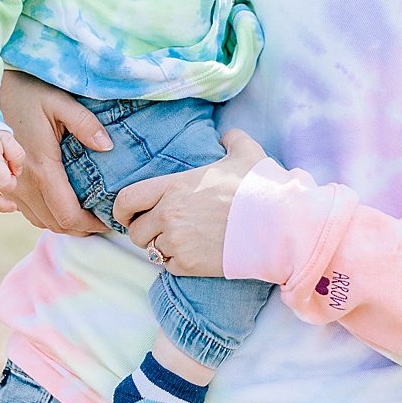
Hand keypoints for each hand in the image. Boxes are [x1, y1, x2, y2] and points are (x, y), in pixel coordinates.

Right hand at [0, 68, 110, 235]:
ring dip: (63, 224)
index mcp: (42, 169)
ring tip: (86, 215)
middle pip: (55, 224)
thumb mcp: (59, 102)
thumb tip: (107, 146)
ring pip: (39, 221)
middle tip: (102, 219)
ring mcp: (10, 187)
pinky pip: (26, 212)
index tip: (107, 220)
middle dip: (81, 228)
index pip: (68, 215)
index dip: (90, 225)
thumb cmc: (26, 94)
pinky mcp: (3, 185)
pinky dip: (46, 215)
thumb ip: (85, 123)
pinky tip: (62, 205)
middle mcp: (22, 185)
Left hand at [111, 129, 266, 276]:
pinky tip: (195, 254)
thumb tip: (227, 135)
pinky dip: (177, 263)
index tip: (129, 214)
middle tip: (161, 230)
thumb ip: (232, 139)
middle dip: (145, 231)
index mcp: (174, 186)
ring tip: (181, 242)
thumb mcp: (246, 153)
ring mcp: (178, 242)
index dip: (122, 210)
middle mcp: (169, 215)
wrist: (279, 225)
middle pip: (135, 232)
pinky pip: (169, 267)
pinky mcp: (189, 265)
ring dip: (162, 247)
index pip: (126, 200)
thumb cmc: (261, 188)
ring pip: (151, 251)